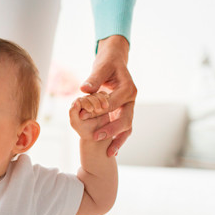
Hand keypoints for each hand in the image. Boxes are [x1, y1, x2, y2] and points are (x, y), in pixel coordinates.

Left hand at [69, 93, 111, 140]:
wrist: (96, 135)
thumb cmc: (84, 131)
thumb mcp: (76, 123)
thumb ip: (73, 113)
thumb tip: (76, 101)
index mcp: (75, 106)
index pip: (80, 100)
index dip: (86, 103)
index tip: (91, 110)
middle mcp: (83, 102)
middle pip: (89, 96)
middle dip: (94, 102)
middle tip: (98, 110)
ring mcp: (93, 101)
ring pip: (97, 95)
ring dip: (101, 99)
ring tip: (104, 107)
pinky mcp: (101, 102)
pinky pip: (103, 95)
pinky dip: (106, 97)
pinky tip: (107, 103)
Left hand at [79, 35, 136, 156]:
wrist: (115, 61)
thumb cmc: (107, 63)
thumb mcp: (101, 67)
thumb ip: (94, 78)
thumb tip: (85, 89)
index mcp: (128, 88)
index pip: (113, 103)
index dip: (98, 110)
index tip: (83, 116)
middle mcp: (131, 99)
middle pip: (125, 119)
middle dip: (111, 130)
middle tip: (96, 137)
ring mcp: (129, 107)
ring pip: (127, 127)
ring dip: (118, 139)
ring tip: (109, 153)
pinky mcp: (124, 112)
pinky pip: (123, 128)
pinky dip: (118, 139)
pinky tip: (112, 151)